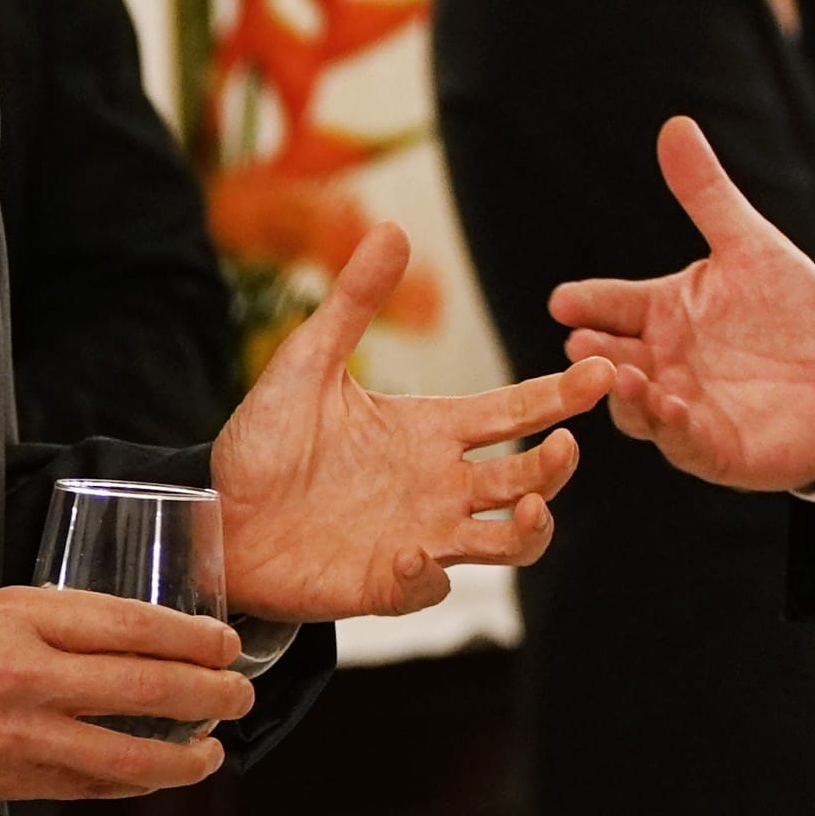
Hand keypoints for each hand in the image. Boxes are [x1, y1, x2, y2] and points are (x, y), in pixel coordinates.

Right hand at [0, 588, 249, 801]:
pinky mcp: (13, 784)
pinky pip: (94, 788)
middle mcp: (27, 678)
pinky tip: (158, 775)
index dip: (192, 637)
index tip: (225, 643)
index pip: (133, 624)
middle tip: (239, 694)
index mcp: (21, 619)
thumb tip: (145, 637)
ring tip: (213, 749)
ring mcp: (22, 738)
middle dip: (209, 694)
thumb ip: (64, 619)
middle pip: (146, 688)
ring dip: (186, 756)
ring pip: (129, 755)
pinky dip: (135, 782)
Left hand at [212, 221, 604, 620]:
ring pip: (507, 542)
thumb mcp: (307, 361)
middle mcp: (438, 485)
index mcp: (429, 430)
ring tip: (530, 508)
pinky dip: (428, 577)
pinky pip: (429, 588)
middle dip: (556, 466)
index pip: (514, 412)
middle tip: (566, 445)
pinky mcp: (384, 584)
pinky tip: (409, 555)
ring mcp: (419, 537)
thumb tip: (393, 227)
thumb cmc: (263, 439)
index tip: (602, 372)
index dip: (560, 396)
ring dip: (530, 529)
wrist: (212, 511)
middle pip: (527, 478)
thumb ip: (354, 301)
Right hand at [547, 117, 814, 491]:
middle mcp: (660, 361)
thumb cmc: (794, 311)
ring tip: (620, 376)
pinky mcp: (710, 446)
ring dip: (625, 393)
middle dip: (593, 351)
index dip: (586, 302)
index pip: (610, 304)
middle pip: (611, 357)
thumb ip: (706, 194)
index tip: (564, 299)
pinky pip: (682, 440)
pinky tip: (668, 408)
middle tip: (580, 341)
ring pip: (636, 405)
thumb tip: (675, 126)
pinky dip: (671, 427)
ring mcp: (680, 406)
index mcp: (661, 312)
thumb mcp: (750, 246)